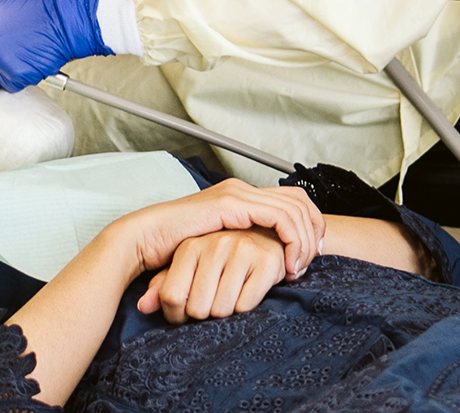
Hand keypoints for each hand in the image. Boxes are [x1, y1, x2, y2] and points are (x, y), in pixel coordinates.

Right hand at [109, 180, 322, 293]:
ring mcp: (237, 194)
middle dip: (314, 233)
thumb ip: (238, 245)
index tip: (310, 256)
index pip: (293, 199)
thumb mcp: (216, 248)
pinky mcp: (232, 205)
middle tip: (311, 264)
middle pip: (300, 201)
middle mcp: (242, 190)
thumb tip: (265, 259)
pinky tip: (286, 266)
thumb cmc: (175, 250)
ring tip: (297, 270)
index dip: (311, 224)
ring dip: (305, 242)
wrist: (145, 240)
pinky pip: (280, 218)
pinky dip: (292, 242)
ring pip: (295, 210)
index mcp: (241, 196)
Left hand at [139, 228, 285, 321]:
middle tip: (214, 303)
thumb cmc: (221, 258)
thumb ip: (164, 285)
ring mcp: (242, 249)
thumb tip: (143, 306)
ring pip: (222, 310)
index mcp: (191, 245)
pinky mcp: (266, 261)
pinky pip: (246, 305)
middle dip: (205, 315)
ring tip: (231, 297)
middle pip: (197, 309)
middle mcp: (215, 244)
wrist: (265, 235)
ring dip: (226, 314)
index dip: (177, 315)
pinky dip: (246, 308)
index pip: (171, 297)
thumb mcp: (189, 267)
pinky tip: (248, 292)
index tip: (186, 313)